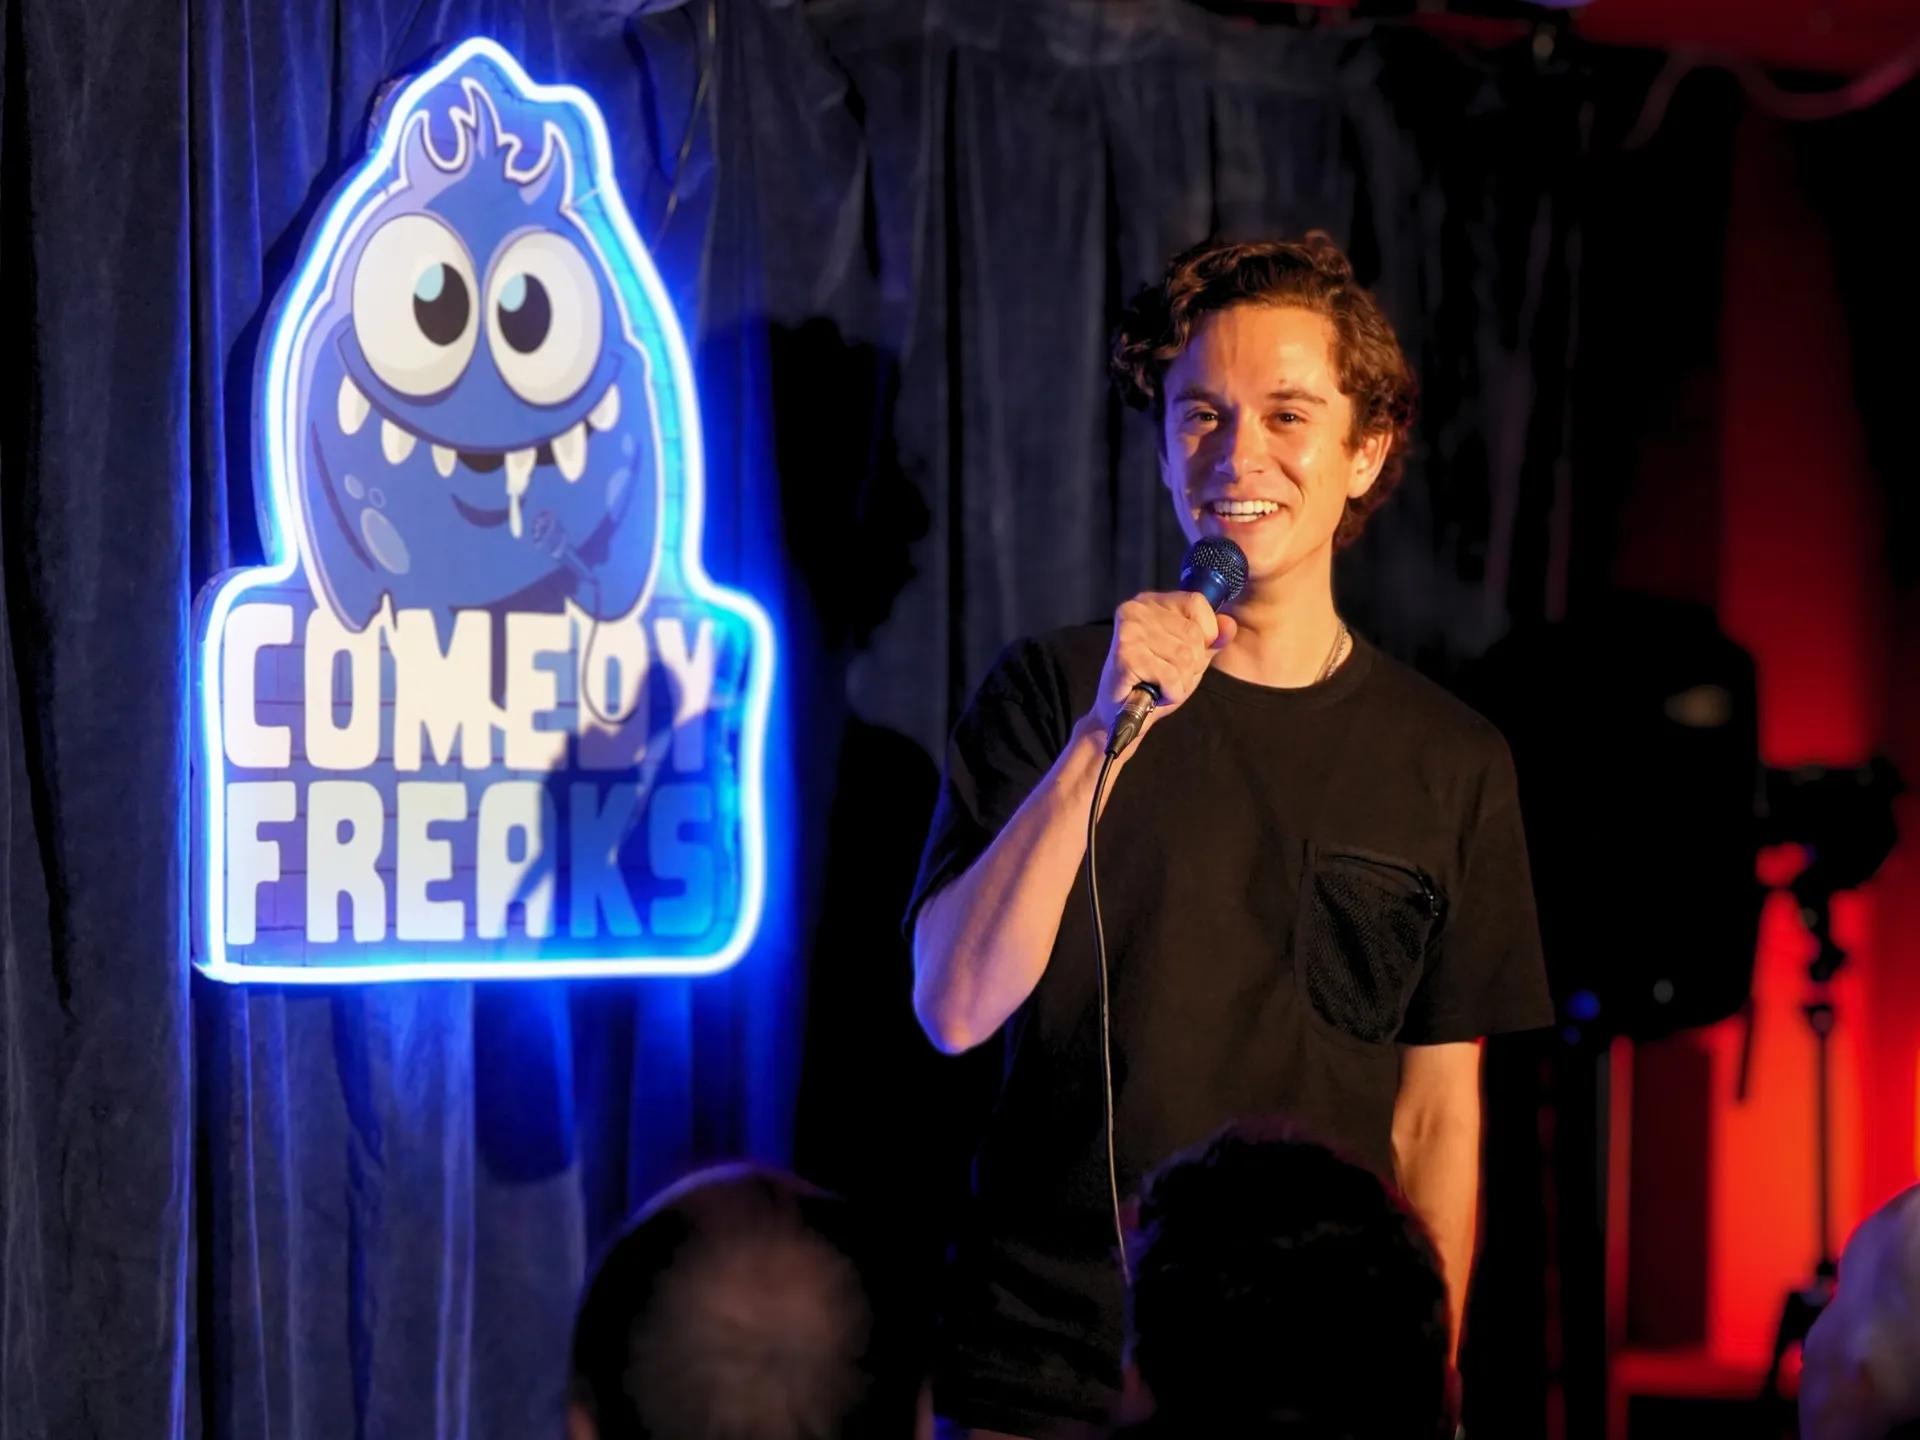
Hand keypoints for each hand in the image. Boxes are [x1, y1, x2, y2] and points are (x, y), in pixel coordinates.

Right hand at [1088, 591, 1237, 734]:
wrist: (1120, 715)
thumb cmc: (1155, 682)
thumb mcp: (1192, 656)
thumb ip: (1212, 640)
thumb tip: (1230, 625)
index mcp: (1153, 602)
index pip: (1197, 602)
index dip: (1206, 634)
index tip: (1185, 654)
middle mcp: (1138, 609)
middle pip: (1193, 635)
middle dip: (1191, 665)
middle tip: (1168, 675)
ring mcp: (1130, 631)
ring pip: (1185, 658)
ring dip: (1180, 682)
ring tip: (1160, 685)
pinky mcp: (1126, 655)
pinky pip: (1171, 676)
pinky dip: (1170, 693)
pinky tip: (1154, 694)